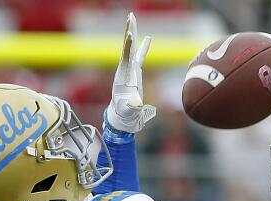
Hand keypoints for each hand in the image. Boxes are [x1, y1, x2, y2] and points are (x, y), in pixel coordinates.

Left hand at [105, 12, 155, 133]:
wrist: (122, 112)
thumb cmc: (124, 111)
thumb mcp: (128, 109)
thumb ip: (131, 105)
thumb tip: (136, 104)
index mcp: (124, 75)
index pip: (126, 57)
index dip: (128, 46)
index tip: (130, 34)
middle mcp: (125, 68)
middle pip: (127, 46)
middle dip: (128, 31)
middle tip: (130, 17)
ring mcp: (130, 68)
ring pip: (131, 47)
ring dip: (133, 33)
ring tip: (132, 19)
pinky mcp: (135, 71)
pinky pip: (140, 55)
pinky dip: (143, 47)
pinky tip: (148, 38)